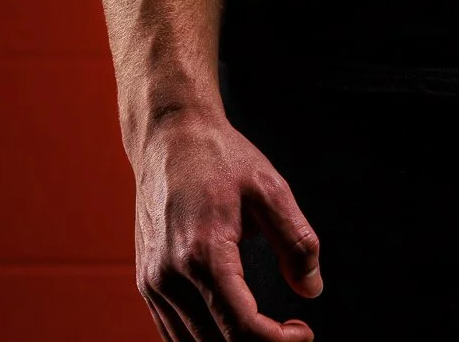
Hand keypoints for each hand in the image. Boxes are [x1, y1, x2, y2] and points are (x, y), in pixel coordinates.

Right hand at [132, 104, 322, 341]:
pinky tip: (234, 326)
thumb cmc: (220, 157)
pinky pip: (173, 333)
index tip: (304, 333)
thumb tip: (312, 289)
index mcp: (204, 252)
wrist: (170, 137)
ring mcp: (153, 283)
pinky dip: (205, 340)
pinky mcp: (146, 283)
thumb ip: (296, 241)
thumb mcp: (270, 188)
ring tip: (268, 331)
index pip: (241, 328)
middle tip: (291, 333)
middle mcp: (170, 276)